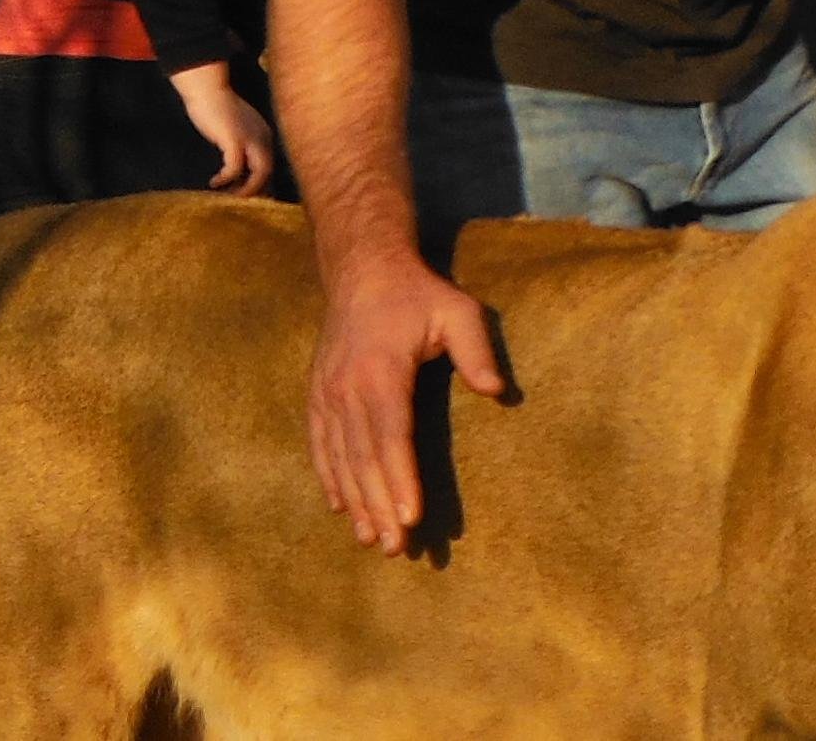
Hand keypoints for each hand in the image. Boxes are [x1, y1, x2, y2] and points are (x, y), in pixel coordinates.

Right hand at [169, 61, 273, 195]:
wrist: (207, 89)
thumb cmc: (218, 108)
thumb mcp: (236, 128)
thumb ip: (243, 144)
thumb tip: (241, 169)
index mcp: (265, 135)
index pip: (270, 165)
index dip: (262, 184)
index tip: (249, 197)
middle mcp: (263, 137)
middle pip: (269, 172)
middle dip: (257, 190)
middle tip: (239, 202)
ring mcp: (251, 139)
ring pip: (260, 173)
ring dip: (246, 189)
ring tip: (230, 196)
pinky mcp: (234, 140)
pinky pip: (235, 168)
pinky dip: (226, 178)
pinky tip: (215, 182)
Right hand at [309, 251, 504, 554]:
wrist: (363, 268)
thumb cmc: (418, 293)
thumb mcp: (457, 310)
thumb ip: (476, 349)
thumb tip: (497, 391)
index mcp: (381, 371)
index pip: (391, 435)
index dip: (400, 478)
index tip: (411, 516)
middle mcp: (347, 387)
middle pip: (363, 457)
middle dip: (379, 504)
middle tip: (397, 547)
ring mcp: (328, 391)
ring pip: (339, 457)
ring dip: (355, 501)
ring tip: (371, 540)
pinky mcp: (318, 392)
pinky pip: (320, 443)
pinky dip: (330, 477)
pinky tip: (340, 506)